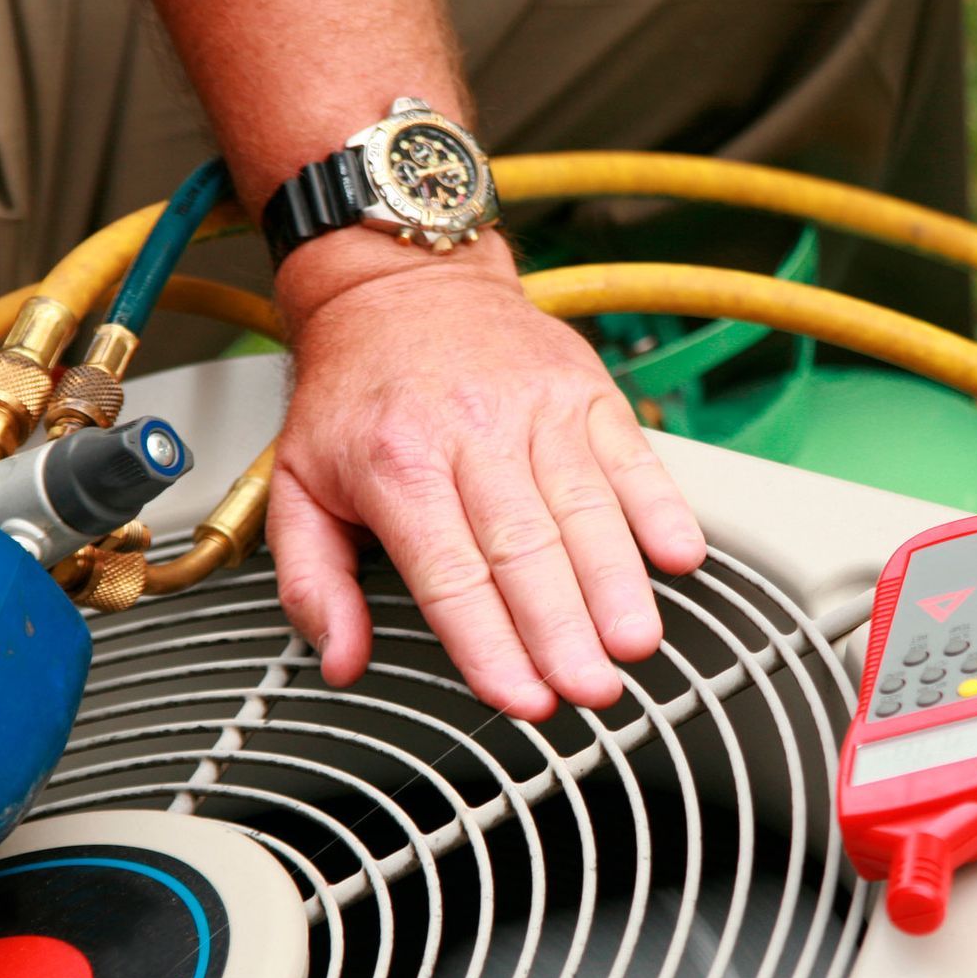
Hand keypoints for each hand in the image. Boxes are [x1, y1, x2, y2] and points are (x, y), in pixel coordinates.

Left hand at [268, 233, 706, 719]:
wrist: (398, 280)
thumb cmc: (354, 391)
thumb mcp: (296, 481)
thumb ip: (313, 580)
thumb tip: (338, 658)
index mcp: (396, 464)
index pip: (451, 574)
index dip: (490, 644)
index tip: (521, 698)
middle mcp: (471, 432)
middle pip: (526, 550)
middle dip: (563, 630)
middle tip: (590, 690)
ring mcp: (536, 409)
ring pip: (586, 508)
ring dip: (617, 584)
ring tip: (635, 643)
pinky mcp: (584, 391)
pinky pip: (632, 454)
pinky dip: (662, 506)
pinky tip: (680, 556)